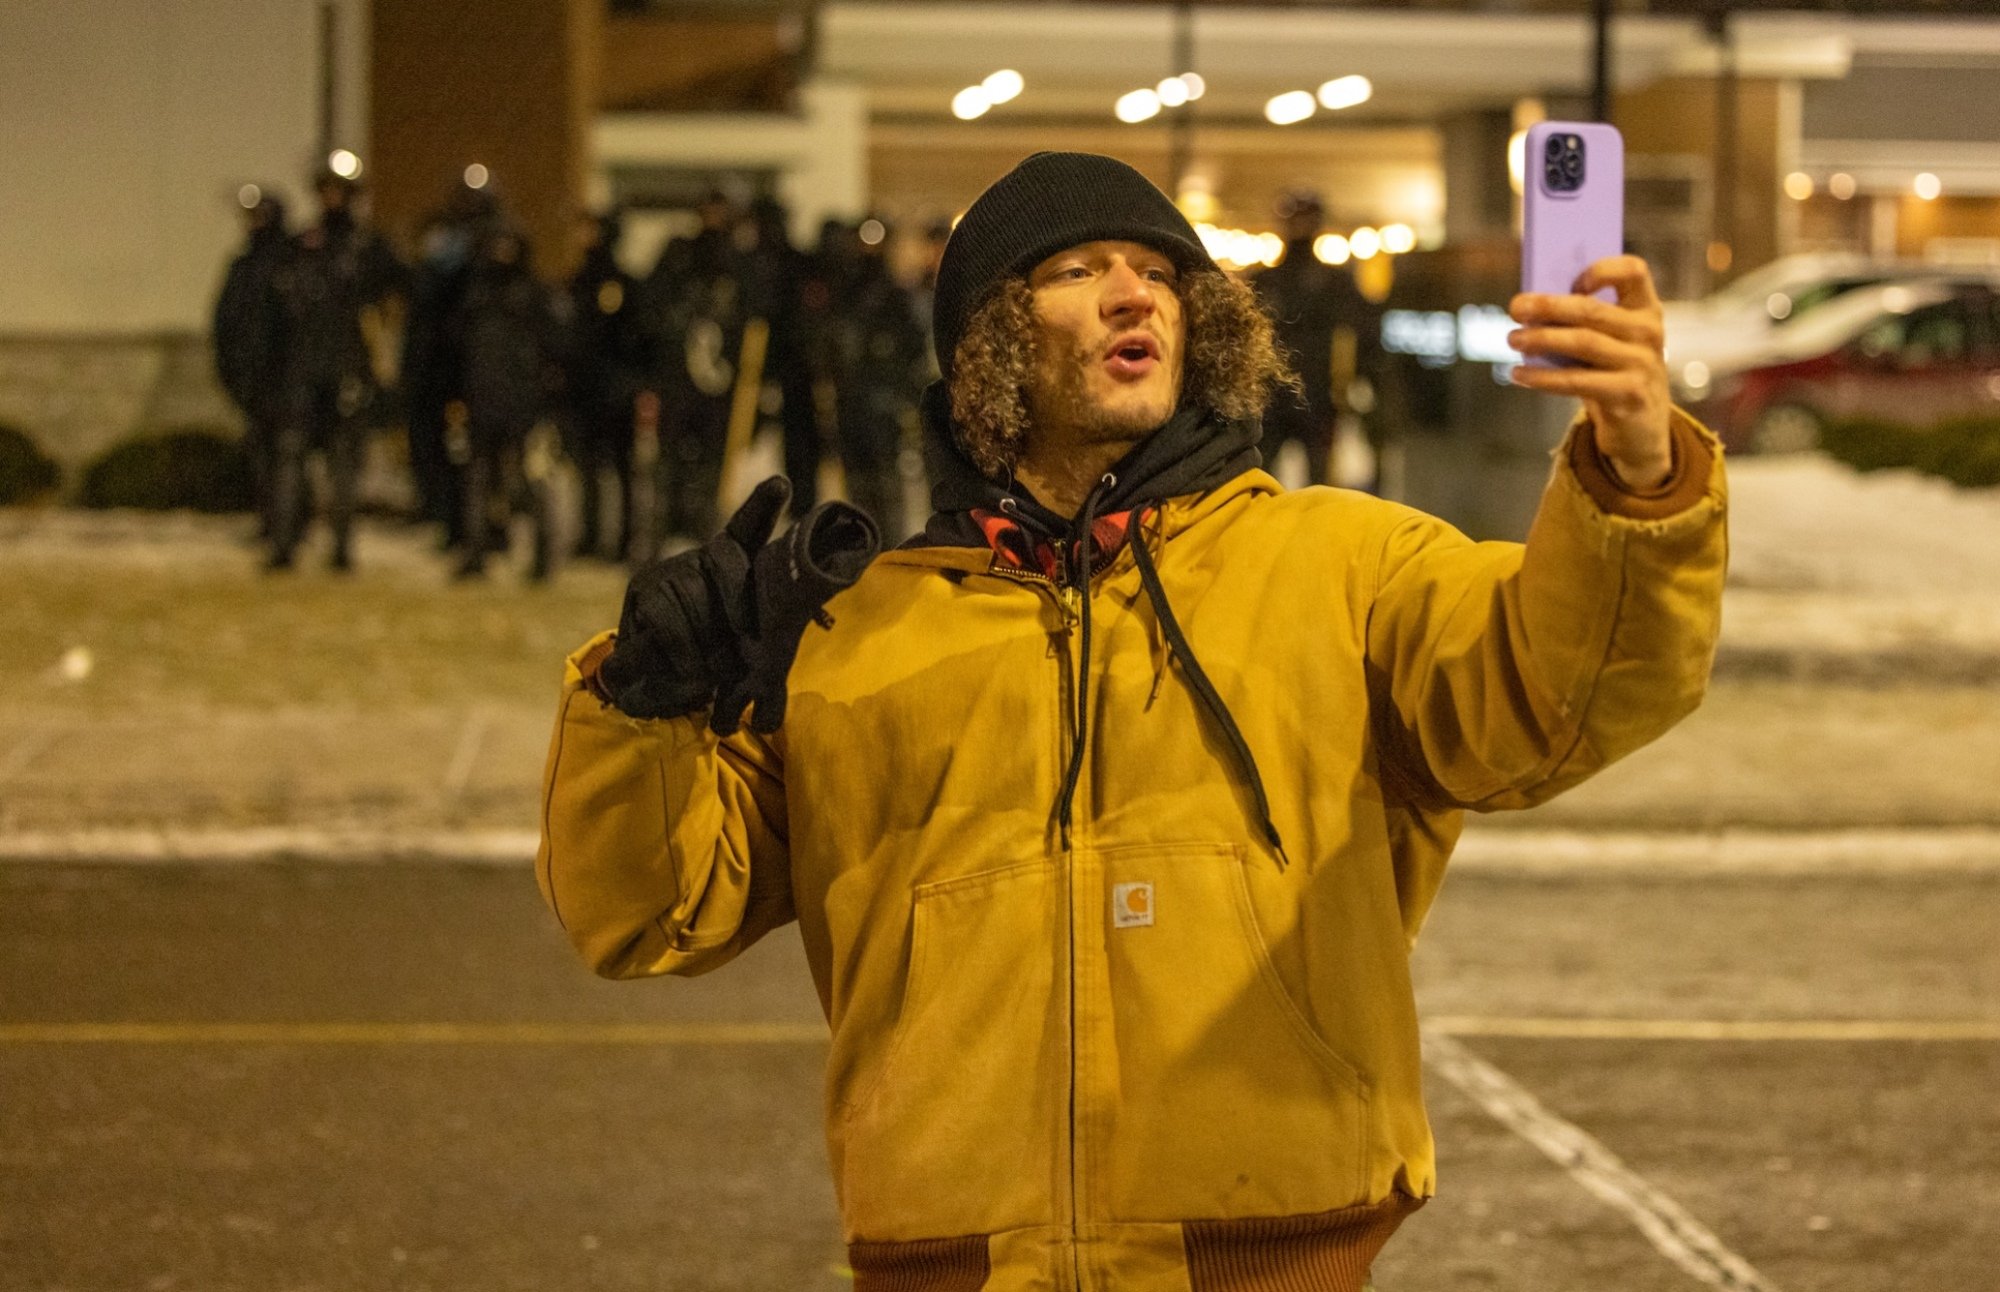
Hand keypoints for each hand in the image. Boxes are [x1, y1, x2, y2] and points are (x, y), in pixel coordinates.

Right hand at [594, 477, 881, 733]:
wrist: (650, 685)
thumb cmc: (709, 662)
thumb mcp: (744, 648)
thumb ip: (761, 632)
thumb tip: (782, 635)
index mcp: (731, 566)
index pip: (747, 529)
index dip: (762, 505)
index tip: (779, 484)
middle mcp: (700, 558)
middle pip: (727, 561)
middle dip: (738, 605)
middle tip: (744, 640)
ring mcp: (668, 570)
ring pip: (697, 598)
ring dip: (709, 645)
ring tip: (713, 673)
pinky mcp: (641, 590)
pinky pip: (668, 622)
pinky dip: (684, 655)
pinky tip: (690, 673)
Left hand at [1508, 256, 1672, 489]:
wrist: (1642, 429)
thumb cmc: (1614, 374)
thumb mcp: (1610, 342)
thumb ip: (1586, 321)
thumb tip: (1532, 306)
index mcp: (1645, 309)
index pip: (1634, 271)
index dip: (1603, 269)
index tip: (1571, 280)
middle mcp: (1648, 332)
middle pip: (1592, 310)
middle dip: (1548, 306)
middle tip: (1515, 308)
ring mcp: (1641, 364)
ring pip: (1582, 342)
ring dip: (1541, 339)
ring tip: (1512, 339)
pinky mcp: (1628, 395)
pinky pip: (1576, 381)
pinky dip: (1542, 377)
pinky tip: (1518, 374)